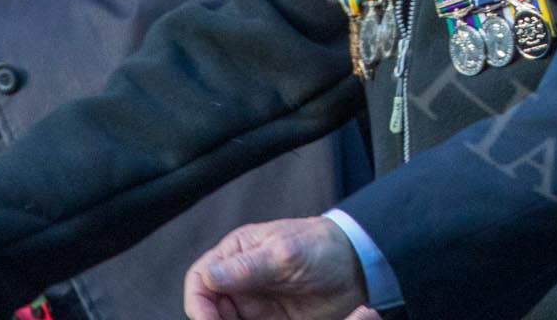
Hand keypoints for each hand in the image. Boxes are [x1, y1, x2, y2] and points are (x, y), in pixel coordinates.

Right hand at [183, 217, 369, 319]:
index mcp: (237, 253)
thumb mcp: (287, 254)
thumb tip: (209, 276)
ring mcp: (251, 303)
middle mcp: (238, 280)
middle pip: (208, 309)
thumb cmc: (324, 247)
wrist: (358, 268)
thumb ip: (249, 266)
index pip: (199, 280)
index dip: (198, 303)